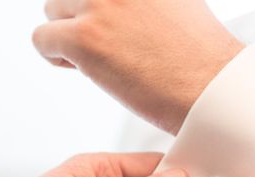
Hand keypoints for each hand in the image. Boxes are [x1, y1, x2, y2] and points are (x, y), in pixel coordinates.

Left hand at [33, 0, 242, 133]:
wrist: (212, 89)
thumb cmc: (202, 57)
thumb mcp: (181, 1)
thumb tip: (127, 7)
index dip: (98, 5)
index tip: (108, 24)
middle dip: (79, 14)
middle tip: (102, 41)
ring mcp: (100, 4)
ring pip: (52, 9)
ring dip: (67, 33)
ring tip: (94, 57)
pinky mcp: (85, 39)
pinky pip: (42, 39)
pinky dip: (54, 56)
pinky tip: (81, 69)